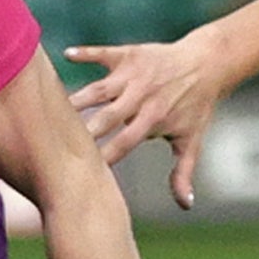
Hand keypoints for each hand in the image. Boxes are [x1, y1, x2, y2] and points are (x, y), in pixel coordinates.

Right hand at [65, 31, 227, 209]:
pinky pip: (103, 53)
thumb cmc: (197, 107)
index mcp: (153, 120)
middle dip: (85, 129)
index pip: (123, 143)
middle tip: (56, 142)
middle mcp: (141, 97)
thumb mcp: (191, 140)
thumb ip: (183, 173)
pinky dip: (85, 53)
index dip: (103, 157)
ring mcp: (133, 74)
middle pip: (107, 116)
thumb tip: (185, 205)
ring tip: (50, 108)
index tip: (81, 171)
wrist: (208, 64)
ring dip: (76, 98)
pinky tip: (65, 55)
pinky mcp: (128, 54)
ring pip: (99, 89)